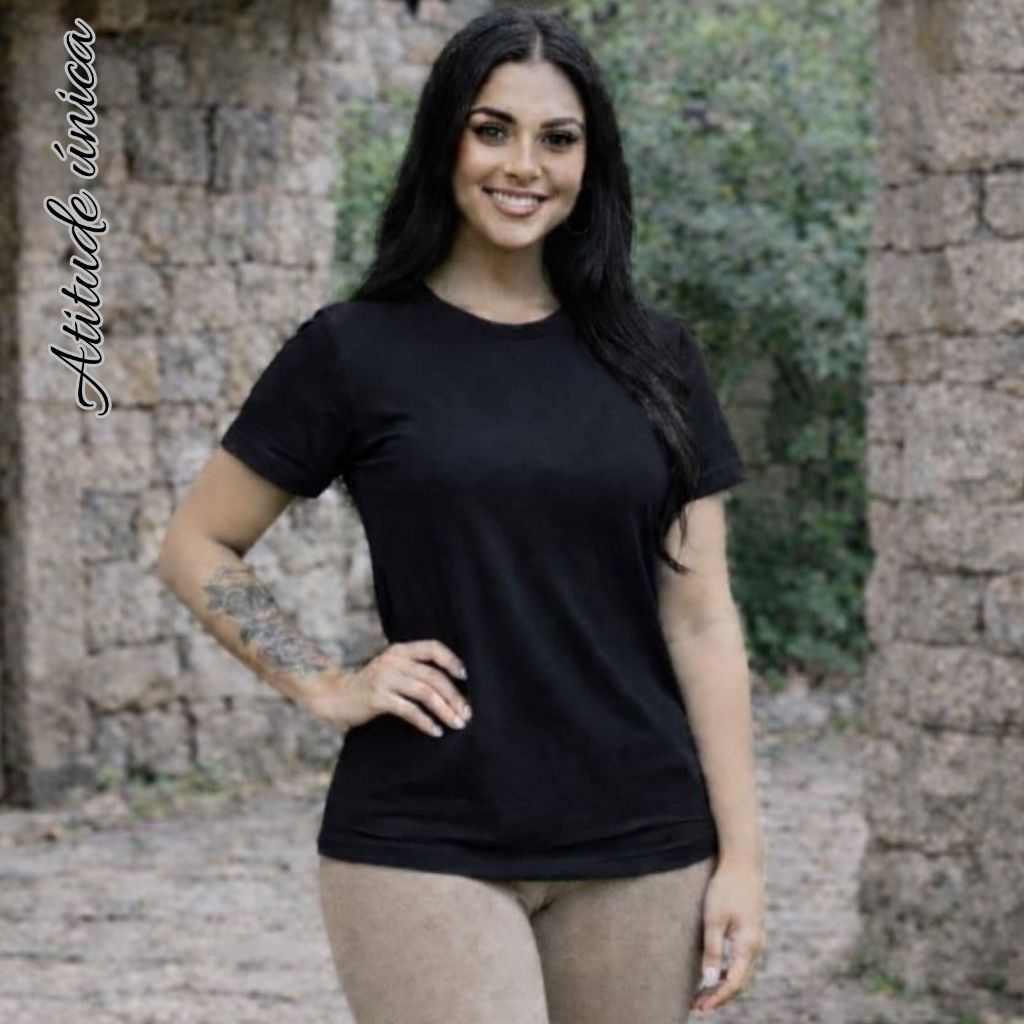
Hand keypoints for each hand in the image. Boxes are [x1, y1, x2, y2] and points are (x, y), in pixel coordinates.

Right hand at [303, 639, 471, 737]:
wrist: (335, 697)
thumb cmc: (372, 686)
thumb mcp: (392, 670)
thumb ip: (415, 670)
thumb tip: (452, 685)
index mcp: (400, 650)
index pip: (433, 648)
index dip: (452, 661)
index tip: (466, 678)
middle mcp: (393, 660)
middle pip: (433, 676)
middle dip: (454, 696)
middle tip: (467, 713)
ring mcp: (384, 678)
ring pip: (424, 692)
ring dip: (444, 710)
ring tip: (457, 723)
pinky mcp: (377, 697)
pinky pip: (408, 709)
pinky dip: (425, 721)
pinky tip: (435, 731)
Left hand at [692, 856, 765, 1013]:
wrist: (744, 862)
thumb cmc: (726, 888)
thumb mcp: (714, 918)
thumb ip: (712, 950)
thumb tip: (708, 981)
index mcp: (749, 946)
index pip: (734, 983)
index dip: (717, 998)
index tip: (700, 1008)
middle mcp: (757, 946)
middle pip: (740, 982)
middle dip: (720, 996)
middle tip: (699, 1007)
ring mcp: (757, 939)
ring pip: (742, 972)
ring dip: (724, 985)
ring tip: (703, 993)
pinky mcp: (752, 931)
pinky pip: (742, 960)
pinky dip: (729, 971)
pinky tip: (715, 972)